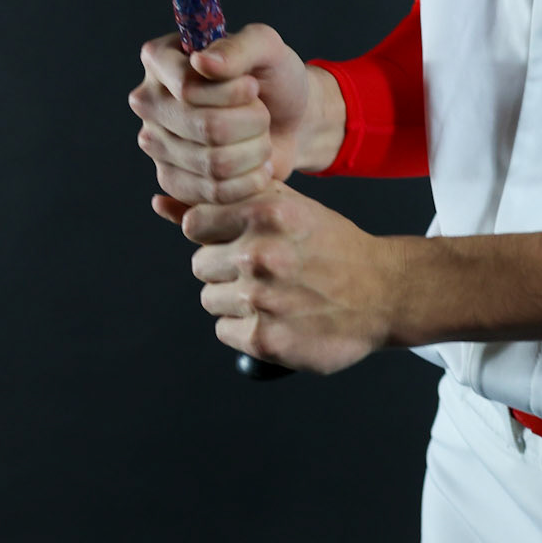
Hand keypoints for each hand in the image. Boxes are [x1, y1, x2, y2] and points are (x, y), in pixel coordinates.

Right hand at [129, 23, 346, 224]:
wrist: (288, 121)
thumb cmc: (274, 77)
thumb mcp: (268, 48)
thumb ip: (238, 47)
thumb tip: (201, 61)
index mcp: (160, 59)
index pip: (188, 89)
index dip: (232, 93)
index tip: (253, 86)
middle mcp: (149, 101)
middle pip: (205, 127)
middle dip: (252, 122)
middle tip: (262, 113)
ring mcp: (156, 144)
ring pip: (213, 163)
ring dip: (255, 151)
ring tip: (262, 138)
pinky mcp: (172, 180)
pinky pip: (213, 193)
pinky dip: (249, 181)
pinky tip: (258, 166)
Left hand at [184, 185, 402, 373]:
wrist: (383, 291)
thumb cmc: (329, 244)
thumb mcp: (283, 207)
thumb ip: (220, 204)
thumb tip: (159, 202)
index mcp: (266, 214)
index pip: (195, 225)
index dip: (218, 232)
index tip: (244, 238)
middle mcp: (261, 255)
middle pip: (200, 266)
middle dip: (227, 267)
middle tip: (268, 269)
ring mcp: (262, 301)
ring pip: (211, 300)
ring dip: (236, 299)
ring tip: (276, 293)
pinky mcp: (266, 341)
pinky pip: (225, 332)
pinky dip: (247, 328)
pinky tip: (279, 316)